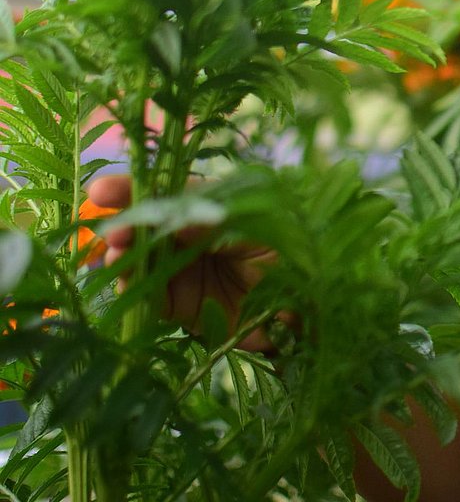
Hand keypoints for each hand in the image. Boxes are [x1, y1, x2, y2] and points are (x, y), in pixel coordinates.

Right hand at [87, 174, 281, 351]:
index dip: (137, 191)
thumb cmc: (298, 255)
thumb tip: (172, 218)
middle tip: (110, 227)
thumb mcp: (261, 227)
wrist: (314, 310)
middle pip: (148, 226)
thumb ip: (216, 220)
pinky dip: (132, 287)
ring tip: (118, 250)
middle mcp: (193, 237)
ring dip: (124, 254)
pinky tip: (125, 277)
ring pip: (140, 259)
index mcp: (215, 208)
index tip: (102, 192)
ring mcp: (184, 271)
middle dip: (125, 223)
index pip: (170, 195)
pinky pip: (147, 297)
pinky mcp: (180, 308)